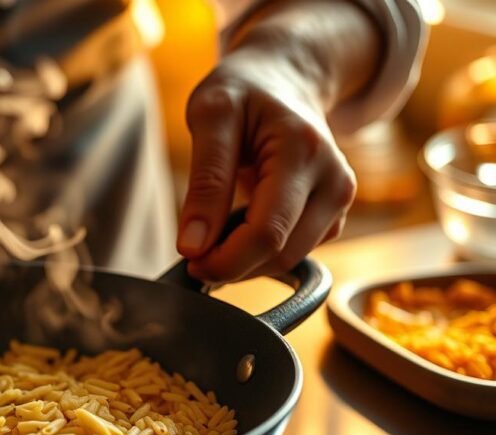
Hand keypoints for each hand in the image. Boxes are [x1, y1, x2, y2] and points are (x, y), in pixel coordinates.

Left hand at [176, 46, 356, 282]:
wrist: (284, 76)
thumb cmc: (243, 90)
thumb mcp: (210, 116)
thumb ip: (205, 181)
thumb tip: (192, 246)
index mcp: (304, 151)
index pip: (267, 232)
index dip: (224, 259)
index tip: (188, 258)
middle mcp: (334, 179)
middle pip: (280, 254)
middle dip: (231, 265)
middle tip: (193, 251)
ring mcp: (339, 198)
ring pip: (289, 261)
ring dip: (245, 262)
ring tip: (213, 233)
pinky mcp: (333, 213)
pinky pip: (295, 253)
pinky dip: (261, 254)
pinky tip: (239, 228)